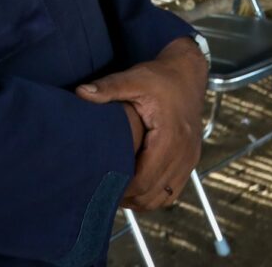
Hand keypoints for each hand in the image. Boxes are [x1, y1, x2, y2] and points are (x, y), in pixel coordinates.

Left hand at [76, 37, 208, 210]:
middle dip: (127, 196)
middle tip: (103, 189)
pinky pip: (173, 191)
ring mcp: (190, 158)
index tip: (100, 183)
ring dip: (141, 198)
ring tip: (118, 189)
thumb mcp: (135, 78)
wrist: (188, 72)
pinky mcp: (191, 159)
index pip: (144, 180)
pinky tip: (138, 186)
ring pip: (163, 197)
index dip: (121, 188)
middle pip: (151, 193)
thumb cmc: (160, 76)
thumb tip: (80, 92)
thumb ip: (109, 87)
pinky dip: (155, 194)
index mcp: (170, 136)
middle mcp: (184, 152)